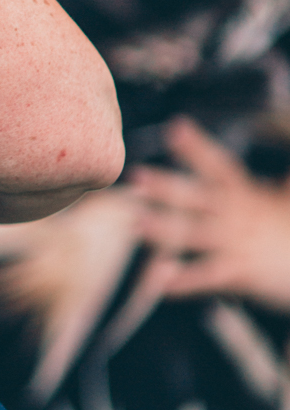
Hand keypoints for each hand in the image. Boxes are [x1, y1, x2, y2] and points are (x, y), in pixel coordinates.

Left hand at [131, 116, 289, 307]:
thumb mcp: (286, 200)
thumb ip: (277, 183)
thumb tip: (280, 164)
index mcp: (247, 196)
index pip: (219, 166)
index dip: (197, 147)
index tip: (174, 126)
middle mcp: (239, 216)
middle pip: (198, 197)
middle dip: (167, 187)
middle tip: (135, 176)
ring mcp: (239, 244)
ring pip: (196, 234)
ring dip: (165, 230)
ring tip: (136, 224)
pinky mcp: (243, 273)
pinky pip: (208, 277)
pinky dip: (184, 281)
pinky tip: (159, 283)